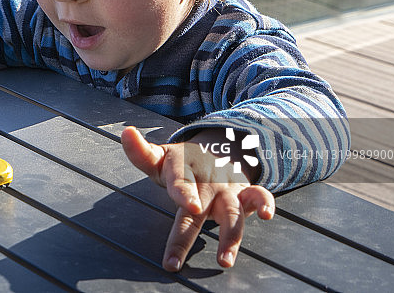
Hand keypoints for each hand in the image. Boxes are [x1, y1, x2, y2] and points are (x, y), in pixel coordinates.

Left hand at [121, 126, 274, 270]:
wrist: (217, 149)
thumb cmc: (181, 163)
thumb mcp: (160, 157)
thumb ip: (141, 152)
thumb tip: (126, 133)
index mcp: (181, 171)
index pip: (180, 183)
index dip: (185, 193)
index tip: (191, 206)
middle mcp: (204, 182)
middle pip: (195, 210)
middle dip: (185, 236)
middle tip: (173, 260)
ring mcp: (226, 188)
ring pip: (230, 213)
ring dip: (230, 236)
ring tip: (224, 260)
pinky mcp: (245, 193)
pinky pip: (259, 196)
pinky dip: (266, 203)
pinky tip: (268, 215)